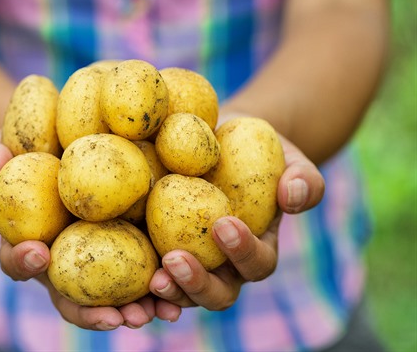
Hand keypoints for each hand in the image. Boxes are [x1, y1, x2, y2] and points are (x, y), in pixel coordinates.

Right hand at [0, 131, 181, 329]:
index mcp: (30, 243)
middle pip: (72, 297)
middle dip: (92, 313)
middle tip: (114, 318)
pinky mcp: (127, 250)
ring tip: (156, 313)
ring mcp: (95, 261)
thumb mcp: (6, 149)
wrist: (63, 146)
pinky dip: (160, 286)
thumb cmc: (30, 153)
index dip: (23, 261)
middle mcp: (62, 262)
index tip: (37, 253)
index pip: (18, 260)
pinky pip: (143, 273)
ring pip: (112, 297)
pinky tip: (180, 295)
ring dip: (132, 310)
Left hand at [149, 134, 324, 309]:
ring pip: (184, 295)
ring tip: (152, 279)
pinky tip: (132, 279)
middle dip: (199, 284)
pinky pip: (154, 276)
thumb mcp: (288, 158)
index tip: (223, 224)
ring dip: (170, 292)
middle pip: (219, 292)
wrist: (219, 142)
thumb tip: (293, 194)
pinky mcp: (162, 252)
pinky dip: (143, 288)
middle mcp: (225, 265)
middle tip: (176, 260)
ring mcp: (194, 263)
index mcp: (257, 247)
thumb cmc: (257, 151)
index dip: (243, 251)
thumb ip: (304, 178)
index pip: (256, 262)